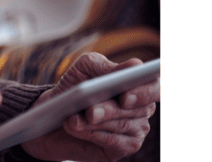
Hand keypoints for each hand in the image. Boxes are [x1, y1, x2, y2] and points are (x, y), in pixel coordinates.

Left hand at [21, 53, 159, 161]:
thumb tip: (135, 65)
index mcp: (140, 83)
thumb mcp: (85, 69)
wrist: (56, 112)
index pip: (155, 86)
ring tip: (73, 119)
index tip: (124, 97)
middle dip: (109, 110)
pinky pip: (113, 141)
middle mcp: (144, 107)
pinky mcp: (127, 146)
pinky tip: (75, 128)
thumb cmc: (75, 86)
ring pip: (121, 125)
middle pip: (134, 109)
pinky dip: (92, 134)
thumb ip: (106, 66)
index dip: (144, 92)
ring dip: (94, 123)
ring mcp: (138, 128)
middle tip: (89, 112)